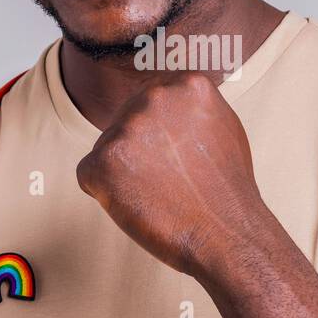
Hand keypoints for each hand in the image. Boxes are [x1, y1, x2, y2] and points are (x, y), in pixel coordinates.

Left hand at [76, 71, 265, 277]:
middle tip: (171, 179)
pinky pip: (90, 174)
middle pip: (127, 120)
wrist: (227, 234)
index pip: (152, 100)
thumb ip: (191, 105)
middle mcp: (154, 96)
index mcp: (186, 83)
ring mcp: (127, 128)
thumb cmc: (227, 189)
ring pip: (109, 147)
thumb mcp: (222, 125)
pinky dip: (107, 194)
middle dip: (141, 150)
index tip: (178, 156)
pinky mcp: (102, 161)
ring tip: (160, 193)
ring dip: (126, 171)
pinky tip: (140, 204)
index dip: (161, 135)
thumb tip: (170, 95)